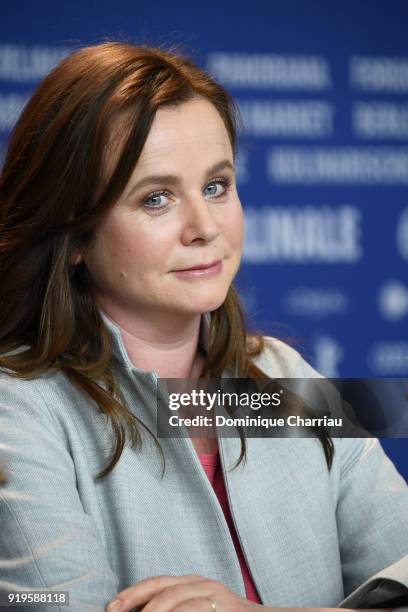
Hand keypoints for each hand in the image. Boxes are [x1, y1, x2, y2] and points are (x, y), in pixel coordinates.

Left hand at [105, 573, 263, 610]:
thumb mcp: (198, 609)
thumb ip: (175, 608)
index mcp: (191, 583)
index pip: (156, 582)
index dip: (132, 594)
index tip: (111, 607)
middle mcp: (202, 584)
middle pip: (162, 588)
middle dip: (135, 600)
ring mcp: (216, 595)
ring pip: (177, 600)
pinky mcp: (226, 608)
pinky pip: (195, 611)